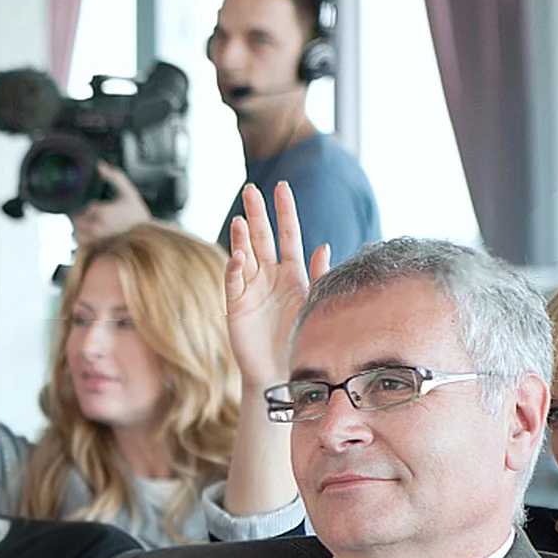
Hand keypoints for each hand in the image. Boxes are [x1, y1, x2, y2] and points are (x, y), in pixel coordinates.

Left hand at [69, 163, 151, 241]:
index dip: (87, 204)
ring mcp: (96, 239)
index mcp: (101, 212)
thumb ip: (114, 176)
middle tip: (92, 212)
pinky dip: (83, 236)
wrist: (146, 235)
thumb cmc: (137, 215)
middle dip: (81, 213)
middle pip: (76, 218)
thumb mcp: (128, 191)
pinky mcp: (97, 247)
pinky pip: (81, 242)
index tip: (97, 204)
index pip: (82, 206)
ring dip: (80, 225)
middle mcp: (96, 227)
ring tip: (91, 222)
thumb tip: (100, 165)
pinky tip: (92, 232)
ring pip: (76, 230)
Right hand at [224, 180, 329, 390]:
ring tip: (240, 220)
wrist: (281, 371)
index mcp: (291, 273)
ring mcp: (251, 289)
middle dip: (256, 214)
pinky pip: (234, 282)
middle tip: (250, 190)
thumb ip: (319, 276)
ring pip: (244, 255)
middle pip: (261, 238)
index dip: (284, 211)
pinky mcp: (236, 305)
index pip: (287, 234)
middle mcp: (269, 277)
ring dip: (241, 238)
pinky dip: (236, 268)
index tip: (281, 186)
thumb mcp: (315, 305)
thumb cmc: (299, 339)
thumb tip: (324, 246)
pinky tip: (239, 256)